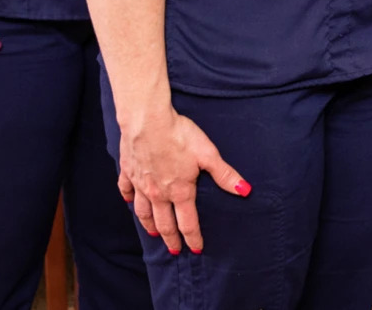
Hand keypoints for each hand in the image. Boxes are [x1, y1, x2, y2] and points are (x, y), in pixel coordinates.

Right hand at [116, 107, 248, 255]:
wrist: (147, 120)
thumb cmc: (179, 135)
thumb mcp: (208, 154)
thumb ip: (225, 175)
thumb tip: (245, 191)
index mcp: (180, 191)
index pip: (188, 223)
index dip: (193, 238)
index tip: (196, 249)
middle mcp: (158, 194)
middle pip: (164, 223)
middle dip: (171, 239)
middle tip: (174, 251)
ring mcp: (140, 184)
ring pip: (143, 212)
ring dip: (149, 225)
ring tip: (153, 233)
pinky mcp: (128, 172)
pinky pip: (126, 190)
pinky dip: (128, 199)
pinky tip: (130, 202)